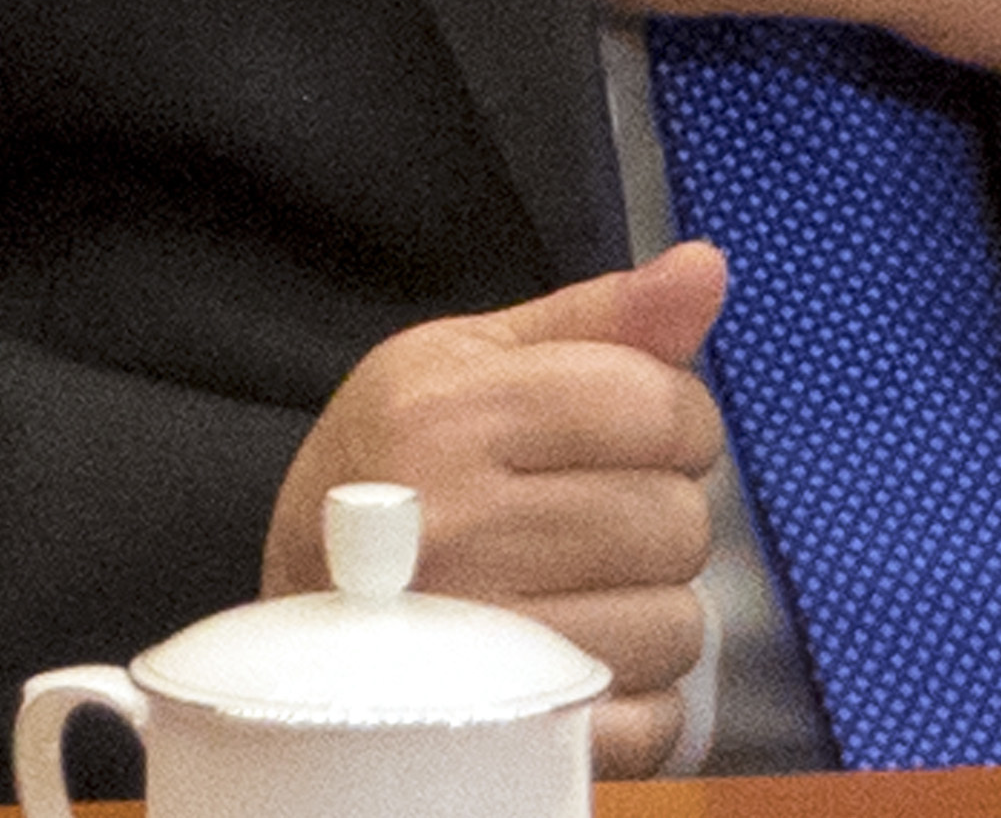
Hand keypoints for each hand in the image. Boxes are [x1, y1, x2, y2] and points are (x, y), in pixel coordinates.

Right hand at [265, 243, 727, 776]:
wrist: (294, 604)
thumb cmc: (393, 465)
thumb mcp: (469, 360)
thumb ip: (600, 317)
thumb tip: (707, 266)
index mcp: (454, 416)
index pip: (661, 407)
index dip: (674, 418)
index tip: (631, 434)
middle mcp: (460, 529)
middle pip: (677, 521)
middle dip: (658, 510)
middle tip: (594, 514)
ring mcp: (480, 646)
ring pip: (676, 626)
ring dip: (651, 607)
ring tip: (580, 586)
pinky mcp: (507, 734)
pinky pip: (649, 724)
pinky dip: (639, 700)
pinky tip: (582, 660)